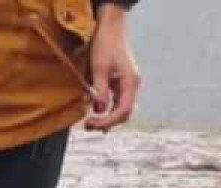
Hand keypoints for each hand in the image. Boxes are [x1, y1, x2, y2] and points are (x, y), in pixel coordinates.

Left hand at [86, 7, 140, 132]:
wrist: (110, 29)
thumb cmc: (105, 45)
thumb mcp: (99, 68)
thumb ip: (100, 90)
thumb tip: (99, 110)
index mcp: (131, 82)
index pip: (123, 111)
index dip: (108, 121)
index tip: (91, 124)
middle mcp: (132, 86)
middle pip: (123, 113)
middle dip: (107, 122)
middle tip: (88, 126)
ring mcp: (127, 85)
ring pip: (120, 109)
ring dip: (107, 118)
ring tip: (90, 123)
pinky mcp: (121, 83)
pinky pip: (116, 102)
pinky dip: (106, 109)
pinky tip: (95, 114)